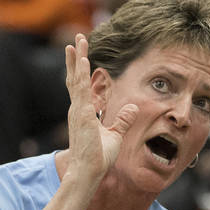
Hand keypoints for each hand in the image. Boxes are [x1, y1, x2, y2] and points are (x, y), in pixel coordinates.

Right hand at [64, 33, 139, 192]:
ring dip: (78, 59)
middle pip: (75, 77)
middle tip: (77, 38)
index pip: (80, 86)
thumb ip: (123, 119)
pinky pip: (81, 90)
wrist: (89, 171)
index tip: (81, 54)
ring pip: (77, 79)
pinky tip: (85, 60)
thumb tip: (133, 106)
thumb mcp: (115, 134)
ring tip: (78, 41)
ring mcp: (78, 111)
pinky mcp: (82, 115)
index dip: (80, 70)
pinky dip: (82, 74)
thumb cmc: (99, 157)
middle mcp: (77, 109)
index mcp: (83, 113)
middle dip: (76, 57)